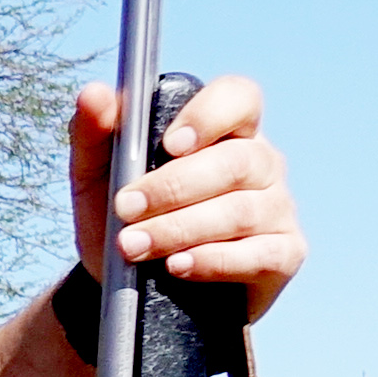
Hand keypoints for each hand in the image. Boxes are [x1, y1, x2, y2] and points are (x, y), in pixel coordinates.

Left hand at [68, 73, 301, 319]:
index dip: (209, 115)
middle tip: (126, 208)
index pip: (239, 98)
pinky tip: (178, 266)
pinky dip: (213, 260)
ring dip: (180, 229)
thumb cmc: (122, 215)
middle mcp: (260, 163)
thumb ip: (94, 132)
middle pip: (235, 162)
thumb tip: (95, 93)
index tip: (168, 145)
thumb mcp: (96, 173)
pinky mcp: (284, 254)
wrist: (124, 283)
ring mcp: (277, 208)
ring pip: (241, 211)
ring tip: (133, 245)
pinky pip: (260, 254)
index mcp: (224, 130)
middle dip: (174, 188)